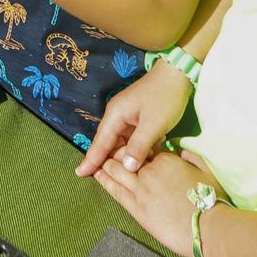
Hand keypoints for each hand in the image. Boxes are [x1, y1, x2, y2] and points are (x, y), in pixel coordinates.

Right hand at [76, 60, 194, 178]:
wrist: (177, 75)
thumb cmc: (164, 98)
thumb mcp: (153, 125)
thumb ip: (139, 147)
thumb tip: (127, 168)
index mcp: (115, 115)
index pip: (100, 142)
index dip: (91, 159)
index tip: (79, 174)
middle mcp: (116, 116)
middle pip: (108, 143)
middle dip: (106, 161)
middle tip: (106, 181)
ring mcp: (126, 116)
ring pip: (120, 142)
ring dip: (123, 156)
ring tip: (122, 176)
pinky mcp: (136, 117)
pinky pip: (129, 138)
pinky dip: (133, 149)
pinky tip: (137, 161)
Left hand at [90, 148, 223, 256]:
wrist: (207, 228)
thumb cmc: (211, 200)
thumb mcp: (205, 170)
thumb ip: (190, 156)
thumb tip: (180, 149)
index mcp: (166, 160)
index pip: (146, 149)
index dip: (139, 149)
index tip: (134, 149)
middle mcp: (149, 170)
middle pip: (126, 156)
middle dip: (117, 152)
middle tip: (110, 151)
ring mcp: (140, 188)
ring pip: (115, 169)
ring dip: (106, 163)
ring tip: (97, 160)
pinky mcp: (135, 207)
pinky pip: (114, 189)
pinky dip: (104, 179)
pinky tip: (96, 174)